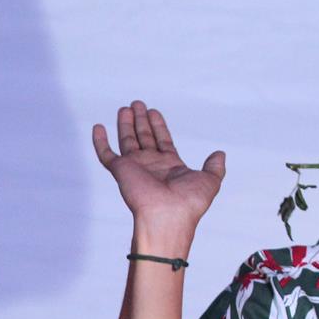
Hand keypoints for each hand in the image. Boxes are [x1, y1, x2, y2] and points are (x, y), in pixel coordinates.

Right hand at [93, 101, 224, 231]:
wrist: (169, 214)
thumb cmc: (190, 202)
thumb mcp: (210, 180)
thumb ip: (215, 167)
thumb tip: (220, 154)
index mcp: (170, 166)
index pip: (163, 141)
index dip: (158, 126)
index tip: (154, 112)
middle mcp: (151, 165)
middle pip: (144, 137)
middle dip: (141, 121)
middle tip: (137, 103)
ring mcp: (135, 167)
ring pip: (127, 140)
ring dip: (125, 124)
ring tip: (125, 108)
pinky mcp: (120, 170)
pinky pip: (106, 154)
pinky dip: (100, 141)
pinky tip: (98, 127)